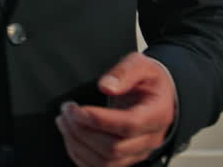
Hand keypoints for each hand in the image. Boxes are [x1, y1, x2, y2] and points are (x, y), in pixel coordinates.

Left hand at [55, 53, 176, 166]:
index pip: (130, 125)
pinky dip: (79, 155)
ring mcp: (137, 152)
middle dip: (83, 130)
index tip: (78, 109)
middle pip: (114, 148)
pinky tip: (70, 136)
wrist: (158, 95)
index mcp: (157, 114)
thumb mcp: (141, 64)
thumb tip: (106, 86)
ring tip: (64, 120)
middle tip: (67, 110)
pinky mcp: (125, 159)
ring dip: (77, 143)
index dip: (100, 120)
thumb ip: (124, 72)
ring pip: (105, 161)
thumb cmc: (149, 81)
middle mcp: (150, 139)